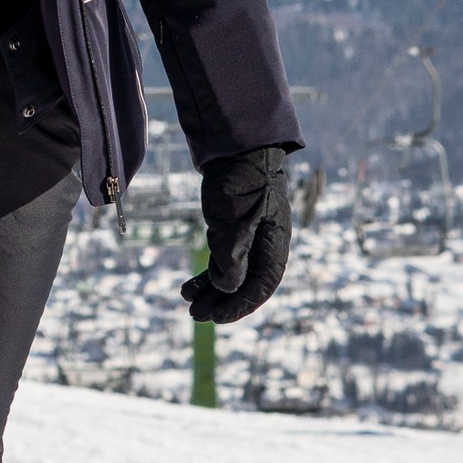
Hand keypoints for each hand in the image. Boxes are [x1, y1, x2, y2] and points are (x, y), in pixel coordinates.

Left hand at [181, 147, 294, 322]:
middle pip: (246, 283)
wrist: (235, 144)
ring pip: (232, 272)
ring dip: (211, 289)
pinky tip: (189, 284)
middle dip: (221, 301)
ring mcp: (251, 233)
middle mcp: (266, 242)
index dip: (239, 306)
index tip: (216, 318)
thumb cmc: (239, 182)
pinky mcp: (235, 225)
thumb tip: (227, 290)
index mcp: (275, 244)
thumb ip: (232, 260)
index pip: (261, 286)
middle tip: (196, 315)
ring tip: (187, 301)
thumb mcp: (234, 224)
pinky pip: (223, 257)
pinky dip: (207, 272)